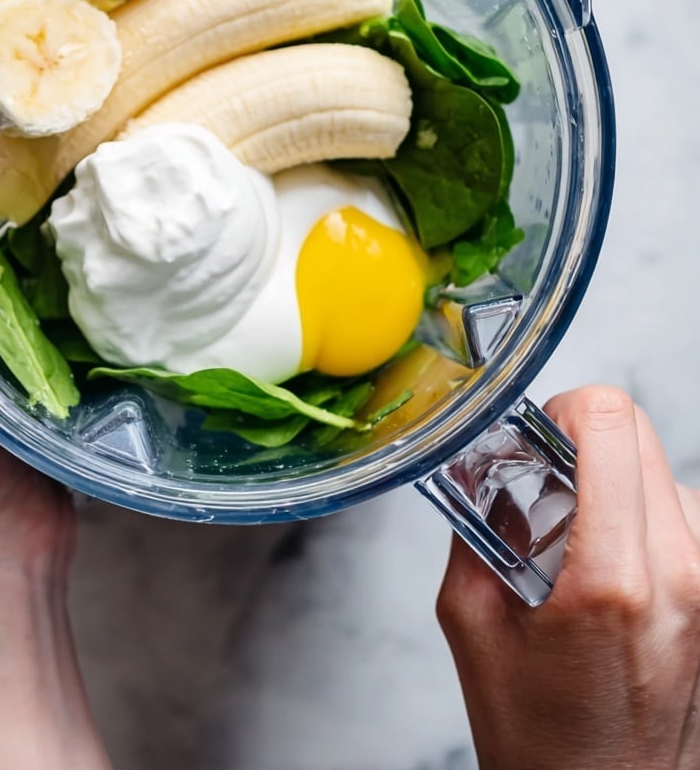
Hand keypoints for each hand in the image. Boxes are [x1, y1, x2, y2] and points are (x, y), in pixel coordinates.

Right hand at [437, 386, 699, 768]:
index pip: (612, 422)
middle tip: (548, 489)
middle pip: (641, 436)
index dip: (566, 411)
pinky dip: (649, 522)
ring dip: (621, 488)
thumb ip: (474, 525)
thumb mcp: (469, 619)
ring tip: (581, 545)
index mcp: (611, 578)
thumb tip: (485, 462)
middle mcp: (681, 577)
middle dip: (584, 446)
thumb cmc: (540, 735)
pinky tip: (617, 567)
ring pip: (669, 475)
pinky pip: (688, 519)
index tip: (539, 439)